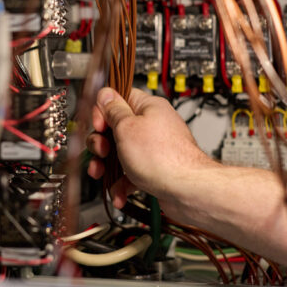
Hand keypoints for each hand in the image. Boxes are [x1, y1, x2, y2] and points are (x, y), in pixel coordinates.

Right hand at [86, 87, 216, 214]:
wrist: (187, 191)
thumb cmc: (163, 158)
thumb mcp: (127, 128)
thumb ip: (113, 110)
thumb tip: (106, 94)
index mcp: (148, 107)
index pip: (118, 99)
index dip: (103, 112)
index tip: (99, 125)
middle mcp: (152, 125)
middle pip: (115, 128)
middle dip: (101, 142)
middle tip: (103, 150)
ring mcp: (153, 149)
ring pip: (119, 153)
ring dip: (106, 166)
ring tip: (102, 173)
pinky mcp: (154, 169)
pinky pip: (130, 173)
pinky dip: (121, 183)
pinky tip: (119, 193)